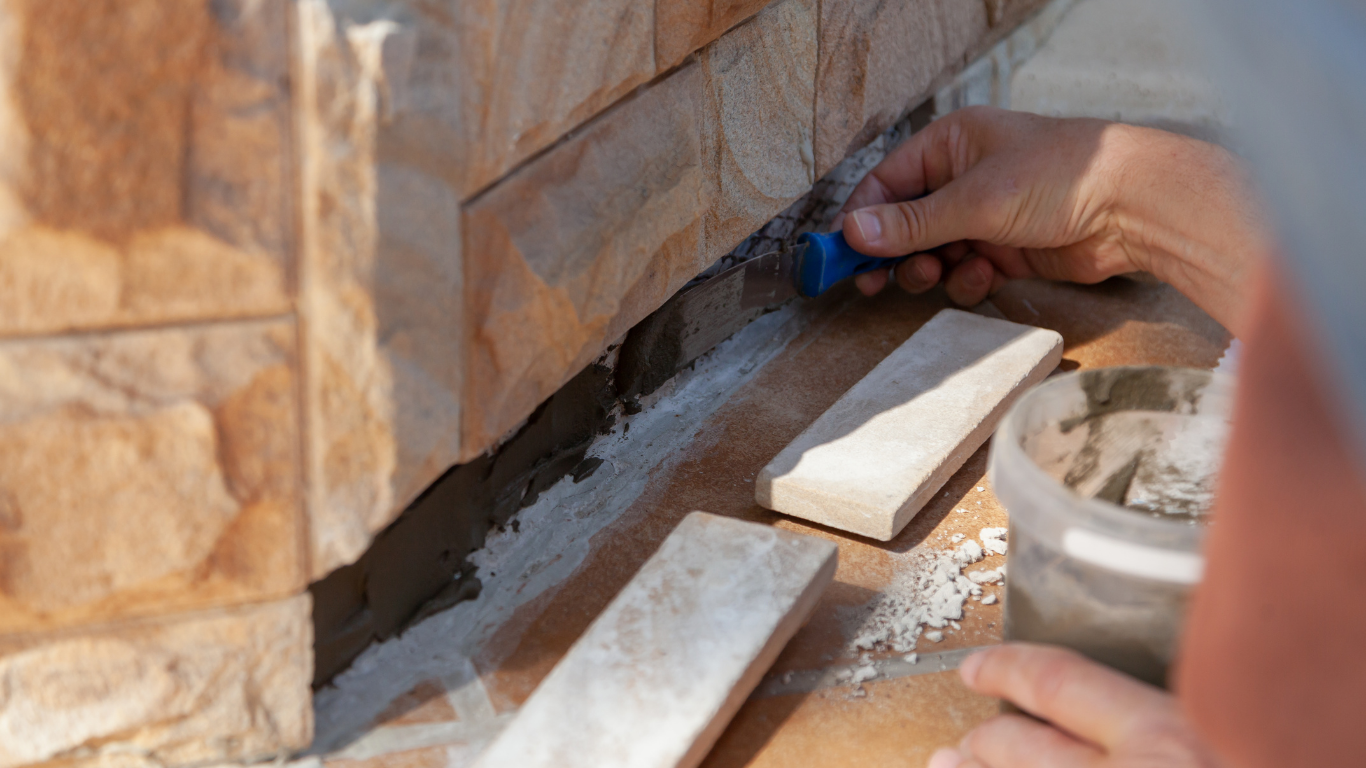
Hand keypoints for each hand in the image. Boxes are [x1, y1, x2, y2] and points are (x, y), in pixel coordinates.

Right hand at [836, 107, 1267, 334]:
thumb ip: (910, 224)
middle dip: (894, 254)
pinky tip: (986, 276)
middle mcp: (963, 177)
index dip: (862, 221)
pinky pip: (965, 271)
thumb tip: (853, 233)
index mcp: (950, 145)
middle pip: (904, 223)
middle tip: (878, 283)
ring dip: (931, 270)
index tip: (843, 256)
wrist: (1133, 206)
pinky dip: (968, 280)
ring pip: (932, 253)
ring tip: (940, 274)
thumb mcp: (973, 201)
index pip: (886, 184)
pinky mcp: (1006, 249)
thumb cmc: (1059, 177)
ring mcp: (985, 215)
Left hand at [928, 643, 1224, 767]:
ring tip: (946, 767)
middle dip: (982, 742)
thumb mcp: (1253, 746)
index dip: (1011, 669)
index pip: (1062, 683)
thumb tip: (1147, 730)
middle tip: (959, 743)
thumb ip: (1195, 735)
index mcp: (1172, 743)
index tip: (979, 668)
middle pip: (1018, 748)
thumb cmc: (1303, 759)